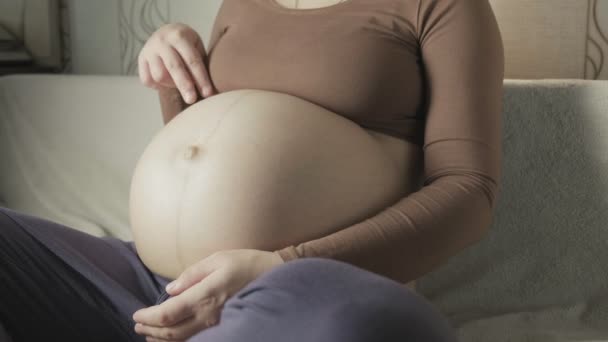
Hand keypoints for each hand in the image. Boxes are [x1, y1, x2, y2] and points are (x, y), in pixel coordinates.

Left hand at [132, 249, 284, 340]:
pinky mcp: (225, 327)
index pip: (168, 314)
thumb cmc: (246, 263)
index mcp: (205, 295)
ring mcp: (218, 324)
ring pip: (183, 340)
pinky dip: (179, 341)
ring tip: (149, 334)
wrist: (275, 276)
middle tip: (137, 325)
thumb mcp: (217, 259)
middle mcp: (209, 315)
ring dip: (162, 339)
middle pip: (172, 332)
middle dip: (151, 330)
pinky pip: (197, 339)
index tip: (136, 314)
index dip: (149, 317)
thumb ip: (192, 274)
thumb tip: (170, 289)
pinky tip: (172, 337)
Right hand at [138, 22, 215, 103]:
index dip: (201, 78)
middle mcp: (162, 41)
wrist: (167, 33)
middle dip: (184, 85)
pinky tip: (166, 83)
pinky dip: (158, 86)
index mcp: (180, 36)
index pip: (192, 60)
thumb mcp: (196, 48)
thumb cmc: (188, 46)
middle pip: (174, 67)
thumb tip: (209, 92)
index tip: (208, 94)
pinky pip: (148, 80)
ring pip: (159, 75)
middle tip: (192, 100)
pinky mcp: (141, 59)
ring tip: (178, 84)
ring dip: (171, 85)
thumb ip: (199, 65)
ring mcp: (149, 50)